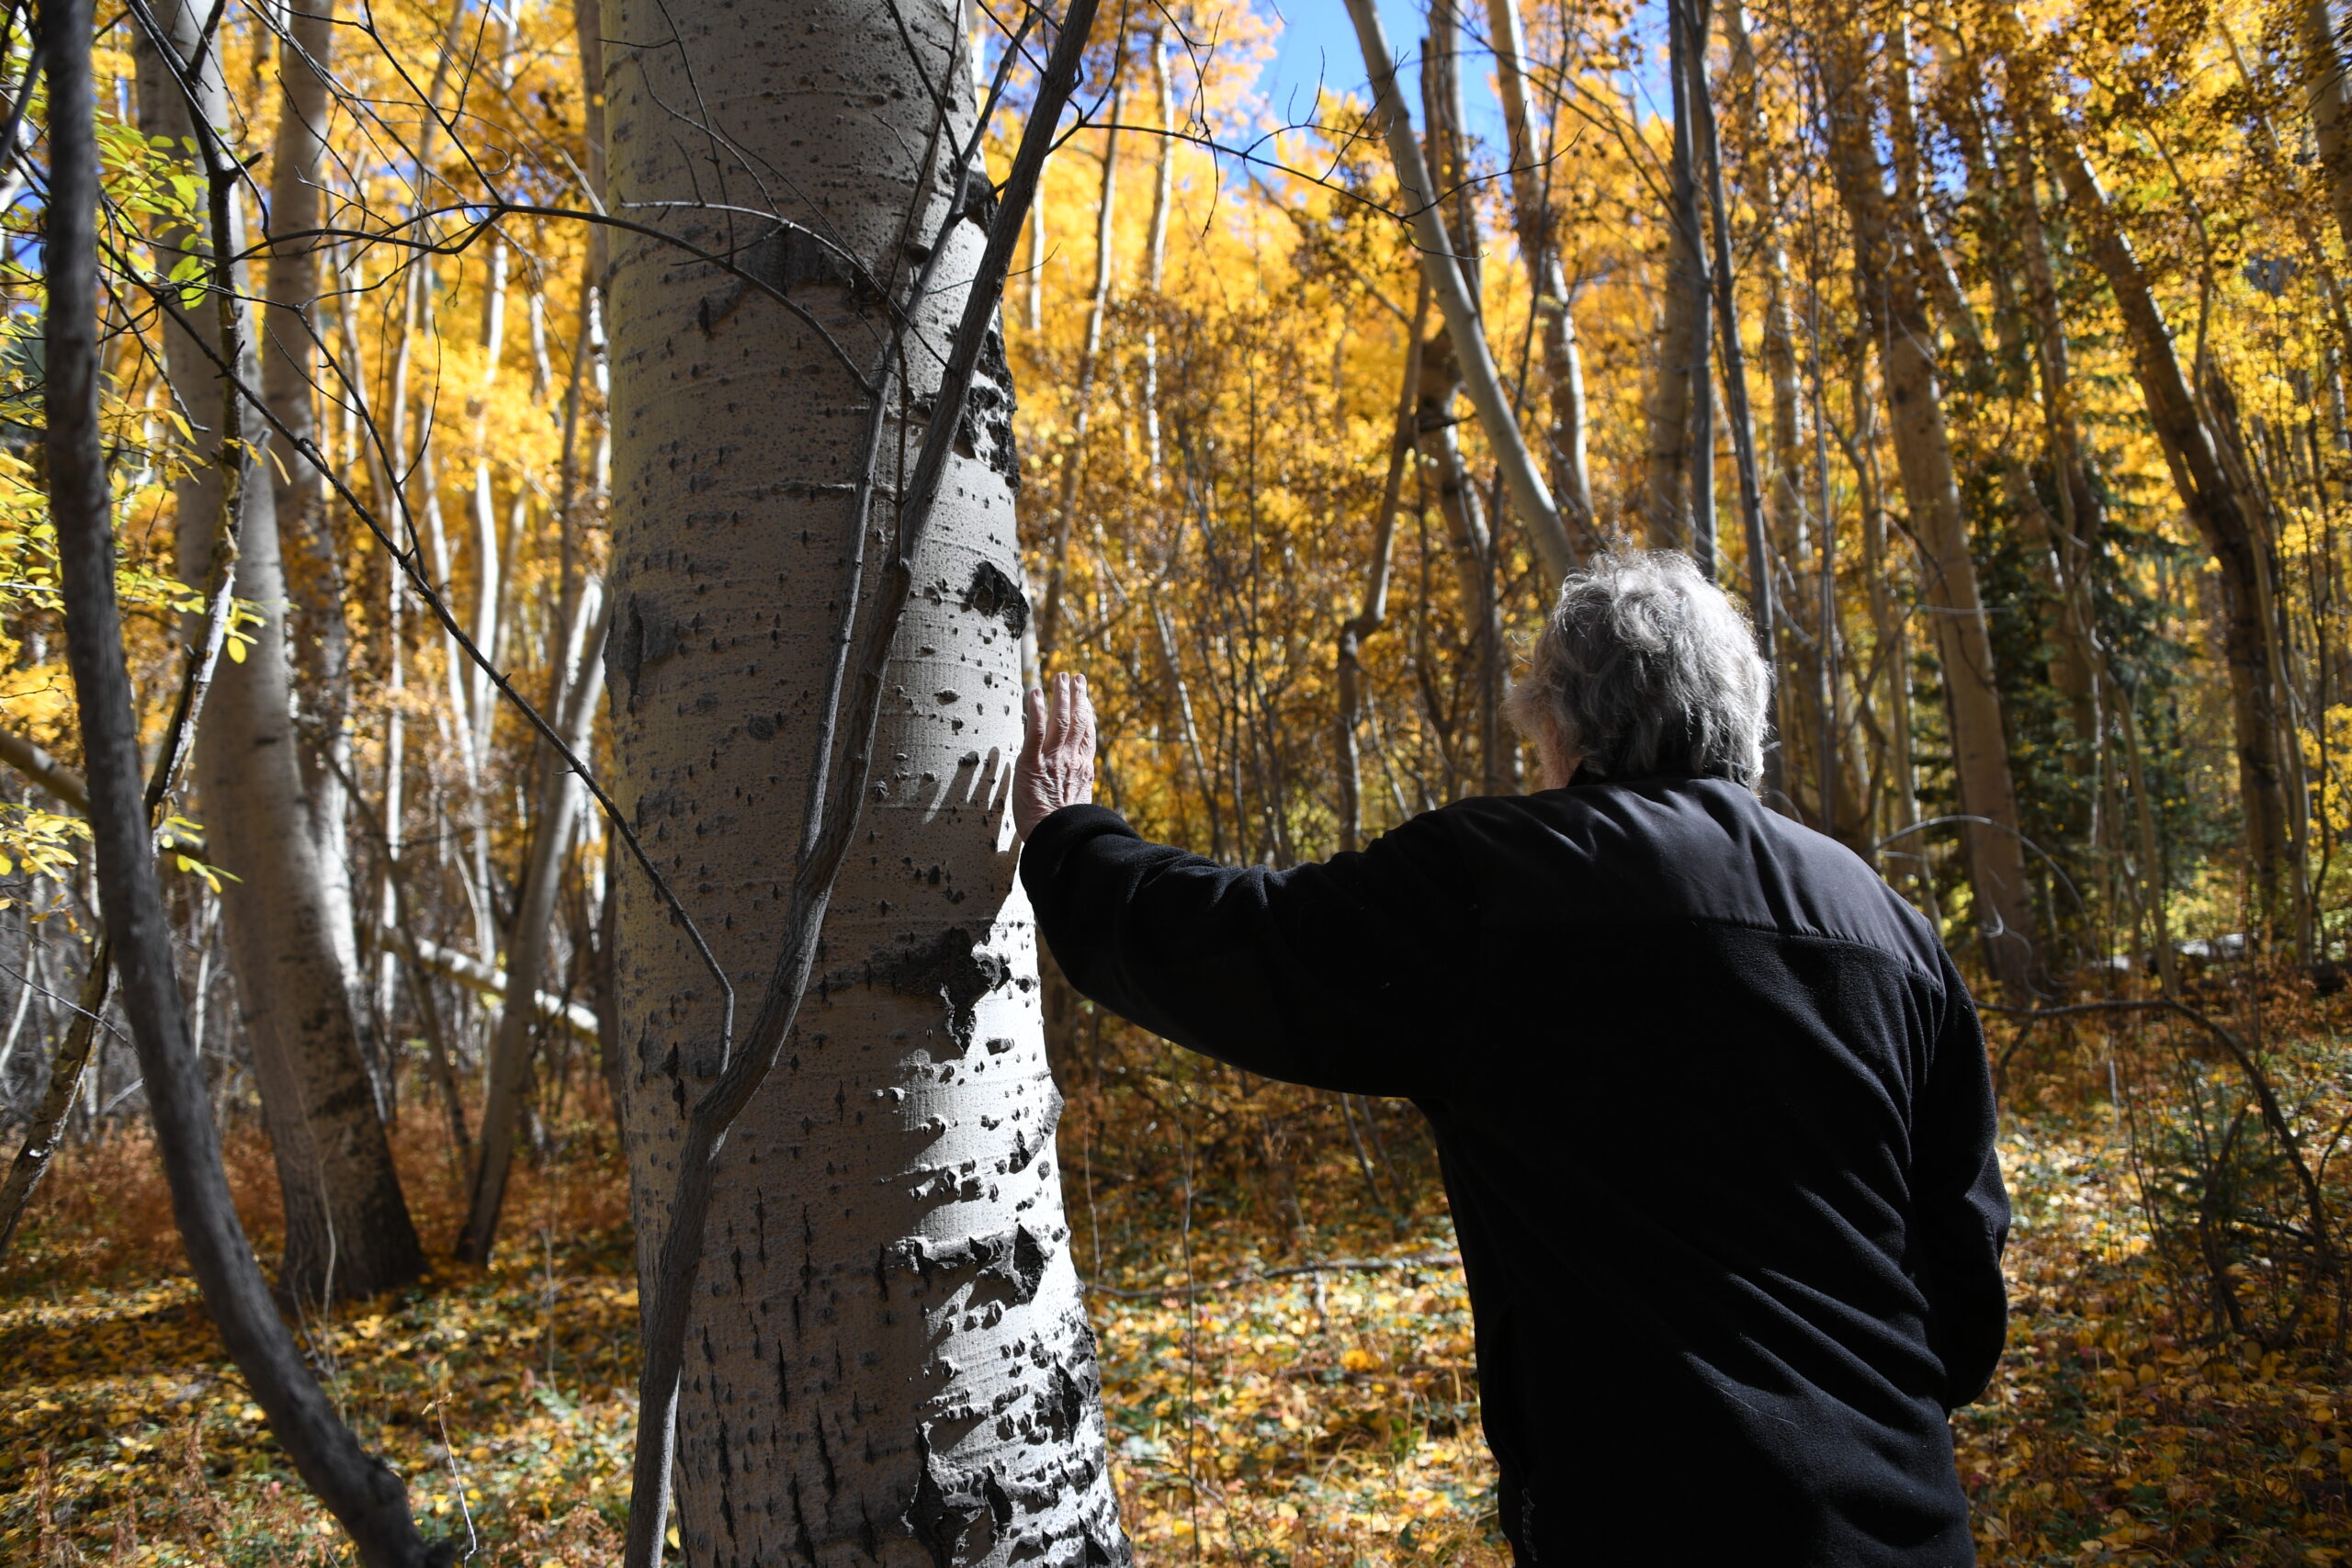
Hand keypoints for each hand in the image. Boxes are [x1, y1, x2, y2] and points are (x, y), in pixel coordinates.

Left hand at [1014, 671, 1096, 842]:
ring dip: (1060, 695)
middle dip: (1077, 696)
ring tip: (1060, 676)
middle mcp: (1071, 759)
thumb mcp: (1078, 805)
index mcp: (1083, 769)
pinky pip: (1034, 730)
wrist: (1056, 838)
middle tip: (1076, 676)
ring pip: (1060, 719)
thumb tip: (1078, 785)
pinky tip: (1035, 693)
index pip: (1088, 734)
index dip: (1088, 713)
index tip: (1087, 697)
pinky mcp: (1031, 762)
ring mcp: (1052, 758)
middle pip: (1078, 720)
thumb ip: (1078, 789)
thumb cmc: (1066, 830)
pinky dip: (1036, 710)